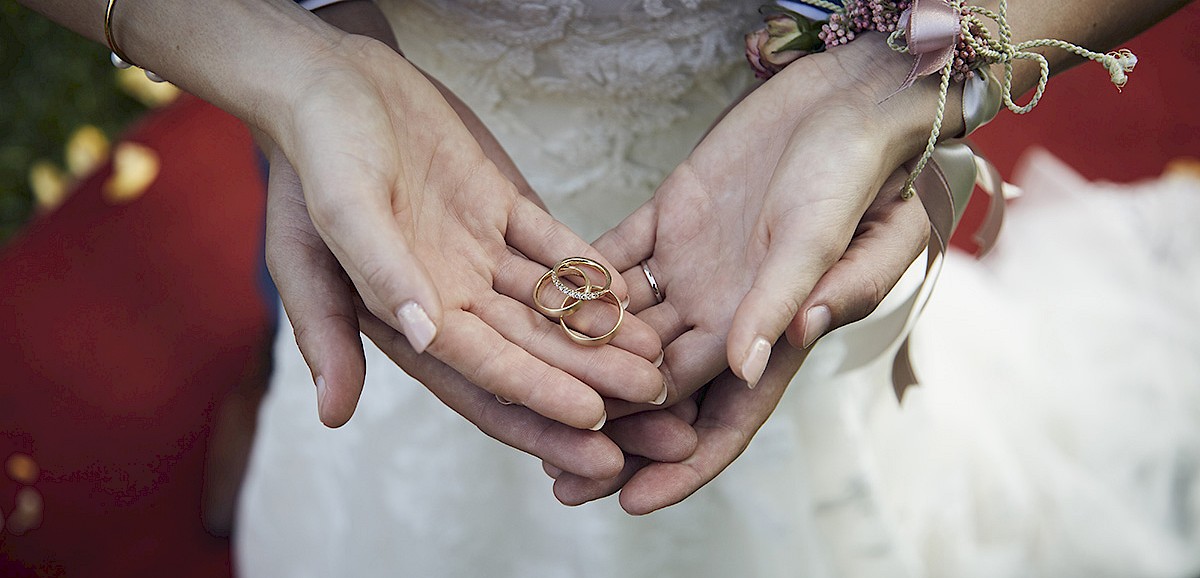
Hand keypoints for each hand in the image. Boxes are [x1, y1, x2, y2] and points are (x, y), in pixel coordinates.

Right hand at [262, 35, 663, 429]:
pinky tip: (629, 289)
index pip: (483, 371)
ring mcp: (475, 250)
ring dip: (600, 330)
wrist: (332, 82)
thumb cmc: (318, 153)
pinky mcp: (496, 207)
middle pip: (530, 348)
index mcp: (404, 312)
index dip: (538, 399)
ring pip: (548, 303)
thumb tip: (420, 338)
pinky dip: (587, 267)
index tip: (594, 422)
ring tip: (657, 351)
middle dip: (590, 378)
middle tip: (654, 398)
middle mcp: (445, 293)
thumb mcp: (334, 217)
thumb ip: (375, 279)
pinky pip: (551, 244)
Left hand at [555, 171, 930, 512]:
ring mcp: (694, 266)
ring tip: (529, 398)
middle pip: (659, 386)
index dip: (681, 463)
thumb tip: (745, 366)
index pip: (722, 414)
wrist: (842, 97)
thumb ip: (784, 298)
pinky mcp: (669, 218)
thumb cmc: (853, 169)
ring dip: (580, 363)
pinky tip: (532, 304)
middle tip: (557, 475)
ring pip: (626, 330)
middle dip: (612, 432)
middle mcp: (726, 308)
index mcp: (770, 329)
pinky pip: (613, 259)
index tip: (630, 501)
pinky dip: (577, 284)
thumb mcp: (825, 237)